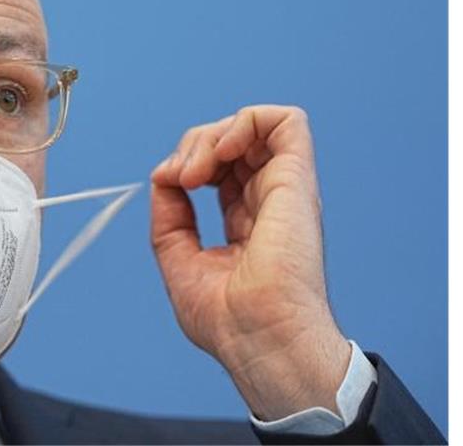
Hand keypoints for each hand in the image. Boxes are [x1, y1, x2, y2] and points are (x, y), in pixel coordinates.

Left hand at [150, 105, 350, 420]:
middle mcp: (269, 201)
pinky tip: (223, 149)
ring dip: (213, 133)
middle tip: (180, 178)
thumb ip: (170, 214)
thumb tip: (165, 175)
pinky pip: (287, 121)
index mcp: (248, 222)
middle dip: (193, 144)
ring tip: (196, 169)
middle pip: (231, 142)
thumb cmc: (230, 321)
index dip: (186, 163)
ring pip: (253, 125)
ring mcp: (285, 189)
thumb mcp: (180, 258)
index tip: (169, 185)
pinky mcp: (297, 181)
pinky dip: (246, 120)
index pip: (218, 168)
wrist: (259, 341)